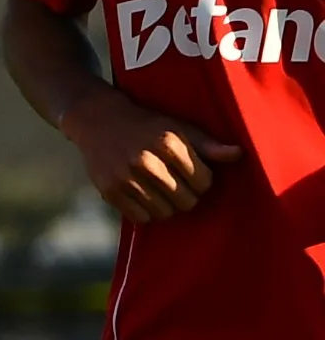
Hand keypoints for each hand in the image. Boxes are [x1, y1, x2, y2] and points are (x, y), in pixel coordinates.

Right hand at [62, 90, 242, 220]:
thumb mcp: (179, 128)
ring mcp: (125, 178)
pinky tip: (147, 198)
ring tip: (164, 193)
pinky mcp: (110, 191)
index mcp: (168, 143)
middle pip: (186, 200)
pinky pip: (140, 217)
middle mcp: (146, 161)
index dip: (204, 181)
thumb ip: (208, 145)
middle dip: (188, 196)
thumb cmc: (148, 126)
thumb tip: (239, 154)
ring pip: (164, 212)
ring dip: (168, 206)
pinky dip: (148, 212)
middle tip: (181, 187)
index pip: (203, 181)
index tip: (196, 175)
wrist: (100, 122)